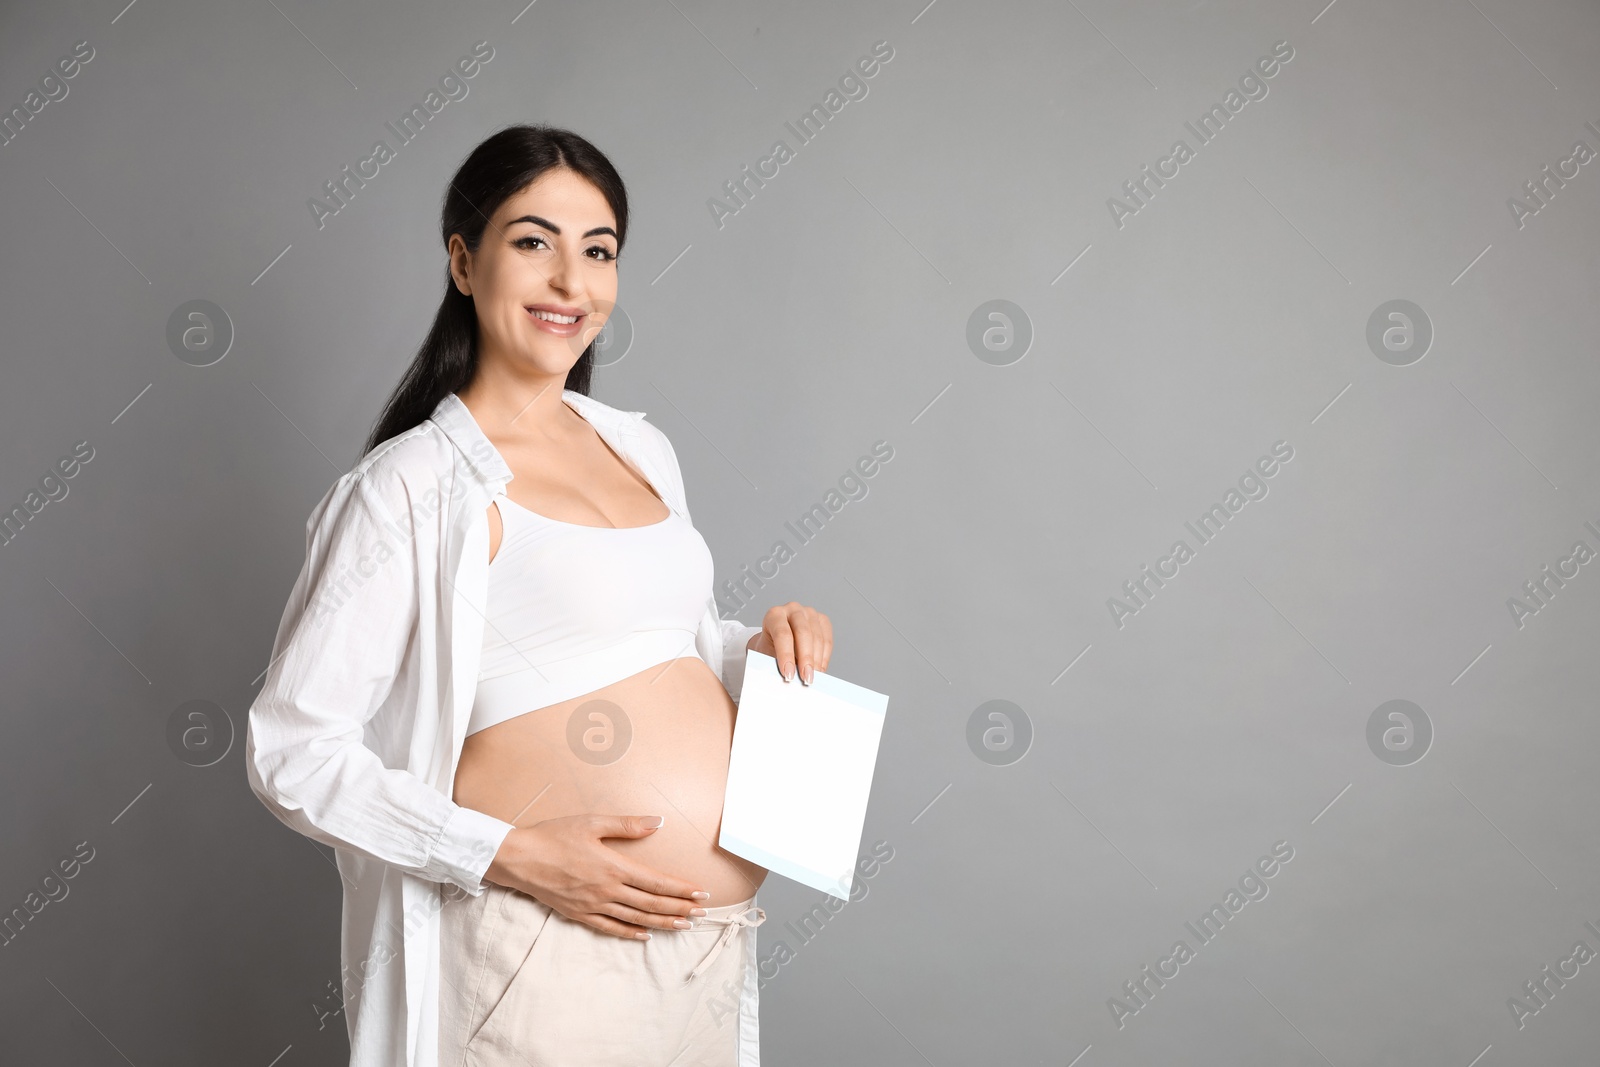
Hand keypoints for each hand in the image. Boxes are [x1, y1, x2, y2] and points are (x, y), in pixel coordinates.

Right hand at [486, 815, 709, 939]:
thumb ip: (627, 824)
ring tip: (683, 926)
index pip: (656, 883)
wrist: (518, 858)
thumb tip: (658, 822)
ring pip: (635, 919)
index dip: (681, 889)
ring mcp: (593, 905)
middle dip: (679, 909)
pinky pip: (610, 928)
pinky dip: (630, 933)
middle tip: (702, 914)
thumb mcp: (592, 822)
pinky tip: (644, 935)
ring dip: (662, 923)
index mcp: (613, 866)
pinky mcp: (579, 914)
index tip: (701, 893)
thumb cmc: (554, 835)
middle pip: (651, 904)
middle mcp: (607, 890)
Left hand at [747, 601, 831, 684]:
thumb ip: (775, 664)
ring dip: (816, 661)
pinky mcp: (822, 620)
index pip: (782, 634)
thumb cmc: (770, 649)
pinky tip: (819, 669)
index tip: (789, 675)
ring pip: (817, 637)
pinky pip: (827, 640)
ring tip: (813, 677)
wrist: (776, 641)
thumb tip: (789, 679)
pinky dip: (824, 657)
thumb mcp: (766, 655)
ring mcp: (809, 613)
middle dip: (806, 658)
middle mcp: (792, 609)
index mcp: (774, 615)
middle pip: (803, 633)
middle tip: (806, 678)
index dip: (786, 655)